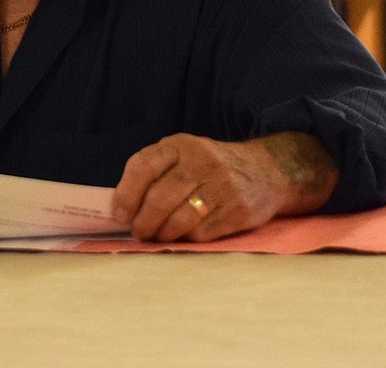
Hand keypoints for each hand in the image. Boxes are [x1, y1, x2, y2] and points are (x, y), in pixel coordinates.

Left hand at [111, 132, 338, 241]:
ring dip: (162, 234)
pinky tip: (184, 236)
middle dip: (143, 221)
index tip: (119, 214)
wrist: (266, 171)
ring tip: (159, 236)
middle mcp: (201, 162)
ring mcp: (222, 186)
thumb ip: (154, 173)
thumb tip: (121, 208)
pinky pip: (201, 233)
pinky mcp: (238, 211)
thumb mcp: (183, 156)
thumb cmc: (209, 167)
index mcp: (180, 145)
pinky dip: (186, 239)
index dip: (126, 193)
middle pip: (160, 198)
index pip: (143, 166)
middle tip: (139, 232)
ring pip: (180, 219)